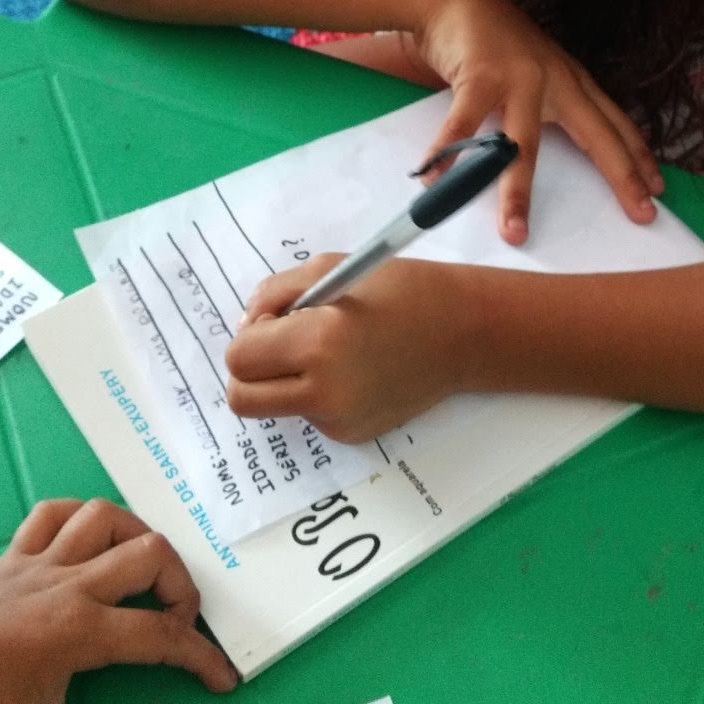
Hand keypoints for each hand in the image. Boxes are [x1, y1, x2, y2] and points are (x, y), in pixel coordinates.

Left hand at [0, 499, 237, 703]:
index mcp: (82, 629)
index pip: (162, 635)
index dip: (202, 657)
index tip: (221, 680)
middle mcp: (70, 584)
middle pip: (150, 554)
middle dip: (180, 586)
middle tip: (176, 623)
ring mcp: (39, 564)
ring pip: (105, 518)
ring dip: (135, 538)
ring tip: (143, 573)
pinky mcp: (10, 559)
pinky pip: (52, 514)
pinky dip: (79, 518)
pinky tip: (88, 541)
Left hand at [227, 255, 464, 441]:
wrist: (464, 333)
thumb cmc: (400, 289)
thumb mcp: (331, 268)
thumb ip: (276, 292)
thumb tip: (246, 325)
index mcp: (318, 342)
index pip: (240, 358)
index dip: (250, 334)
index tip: (279, 318)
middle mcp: (324, 391)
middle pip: (243, 398)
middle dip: (249, 369)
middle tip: (280, 343)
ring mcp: (339, 420)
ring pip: (275, 407)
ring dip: (282, 381)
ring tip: (326, 352)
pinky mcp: (353, 435)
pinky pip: (310, 414)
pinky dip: (316, 392)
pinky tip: (353, 370)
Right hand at [413, 0, 662, 241]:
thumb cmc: (491, 40)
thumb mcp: (533, 69)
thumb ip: (546, 104)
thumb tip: (541, 155)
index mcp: (571, 81)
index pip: (615, 123)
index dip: (638, 157)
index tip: (658, 190)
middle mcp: (555, 79)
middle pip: (597, 135)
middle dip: (621, 176)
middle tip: (642, 214)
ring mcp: (519, 77)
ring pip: (523, 146)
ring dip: (516, 192)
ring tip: (514, 231)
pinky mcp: (480, 76)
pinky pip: (464, 127)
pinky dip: (447, 155)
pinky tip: (436, 180)